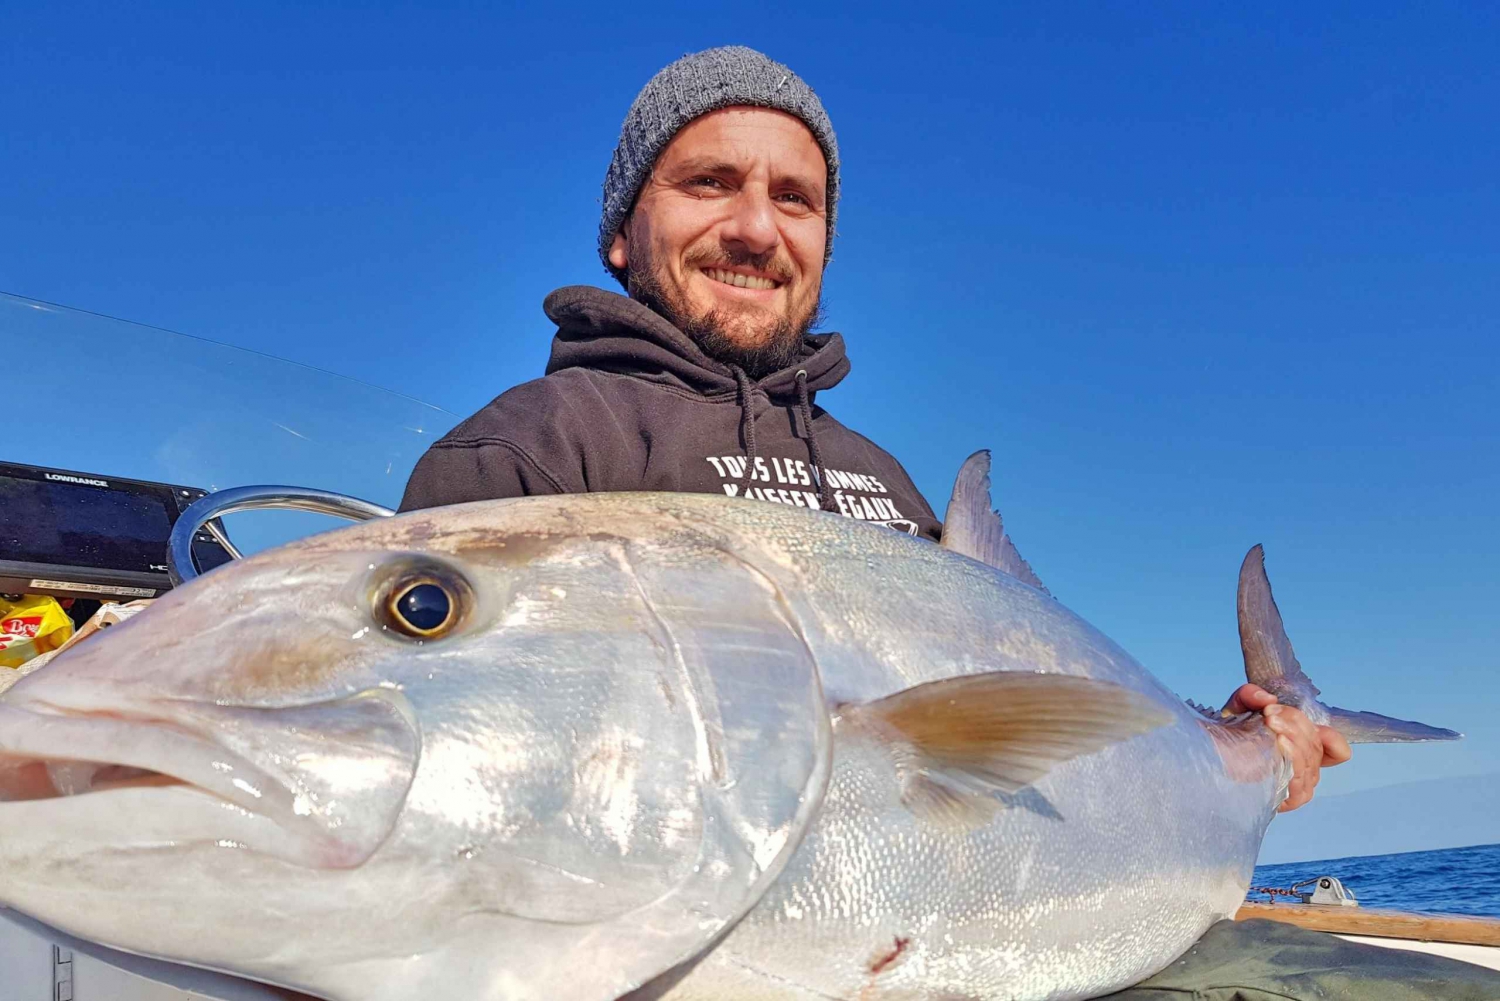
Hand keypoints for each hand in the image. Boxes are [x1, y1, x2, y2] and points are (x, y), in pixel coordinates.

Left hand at [1221, 683, 1351, 812]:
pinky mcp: (1288, 798)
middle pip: (1316, 744)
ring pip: (1311, 757)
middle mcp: (1306, 768)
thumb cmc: (1229, 736)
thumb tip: (1268, 699)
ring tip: (1271, 722)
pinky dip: (1294, 757)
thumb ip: (1251, 695)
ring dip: (1294, 735)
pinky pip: (1301, 778)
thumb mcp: (1239, 707)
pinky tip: (1279, 744)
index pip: (1337, 750)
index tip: (1300, 719)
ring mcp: (1299, 784)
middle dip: (1296, 722)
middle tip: (1270, 713)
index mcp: (1304, 748)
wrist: (1208, 757)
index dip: (1331, 737)